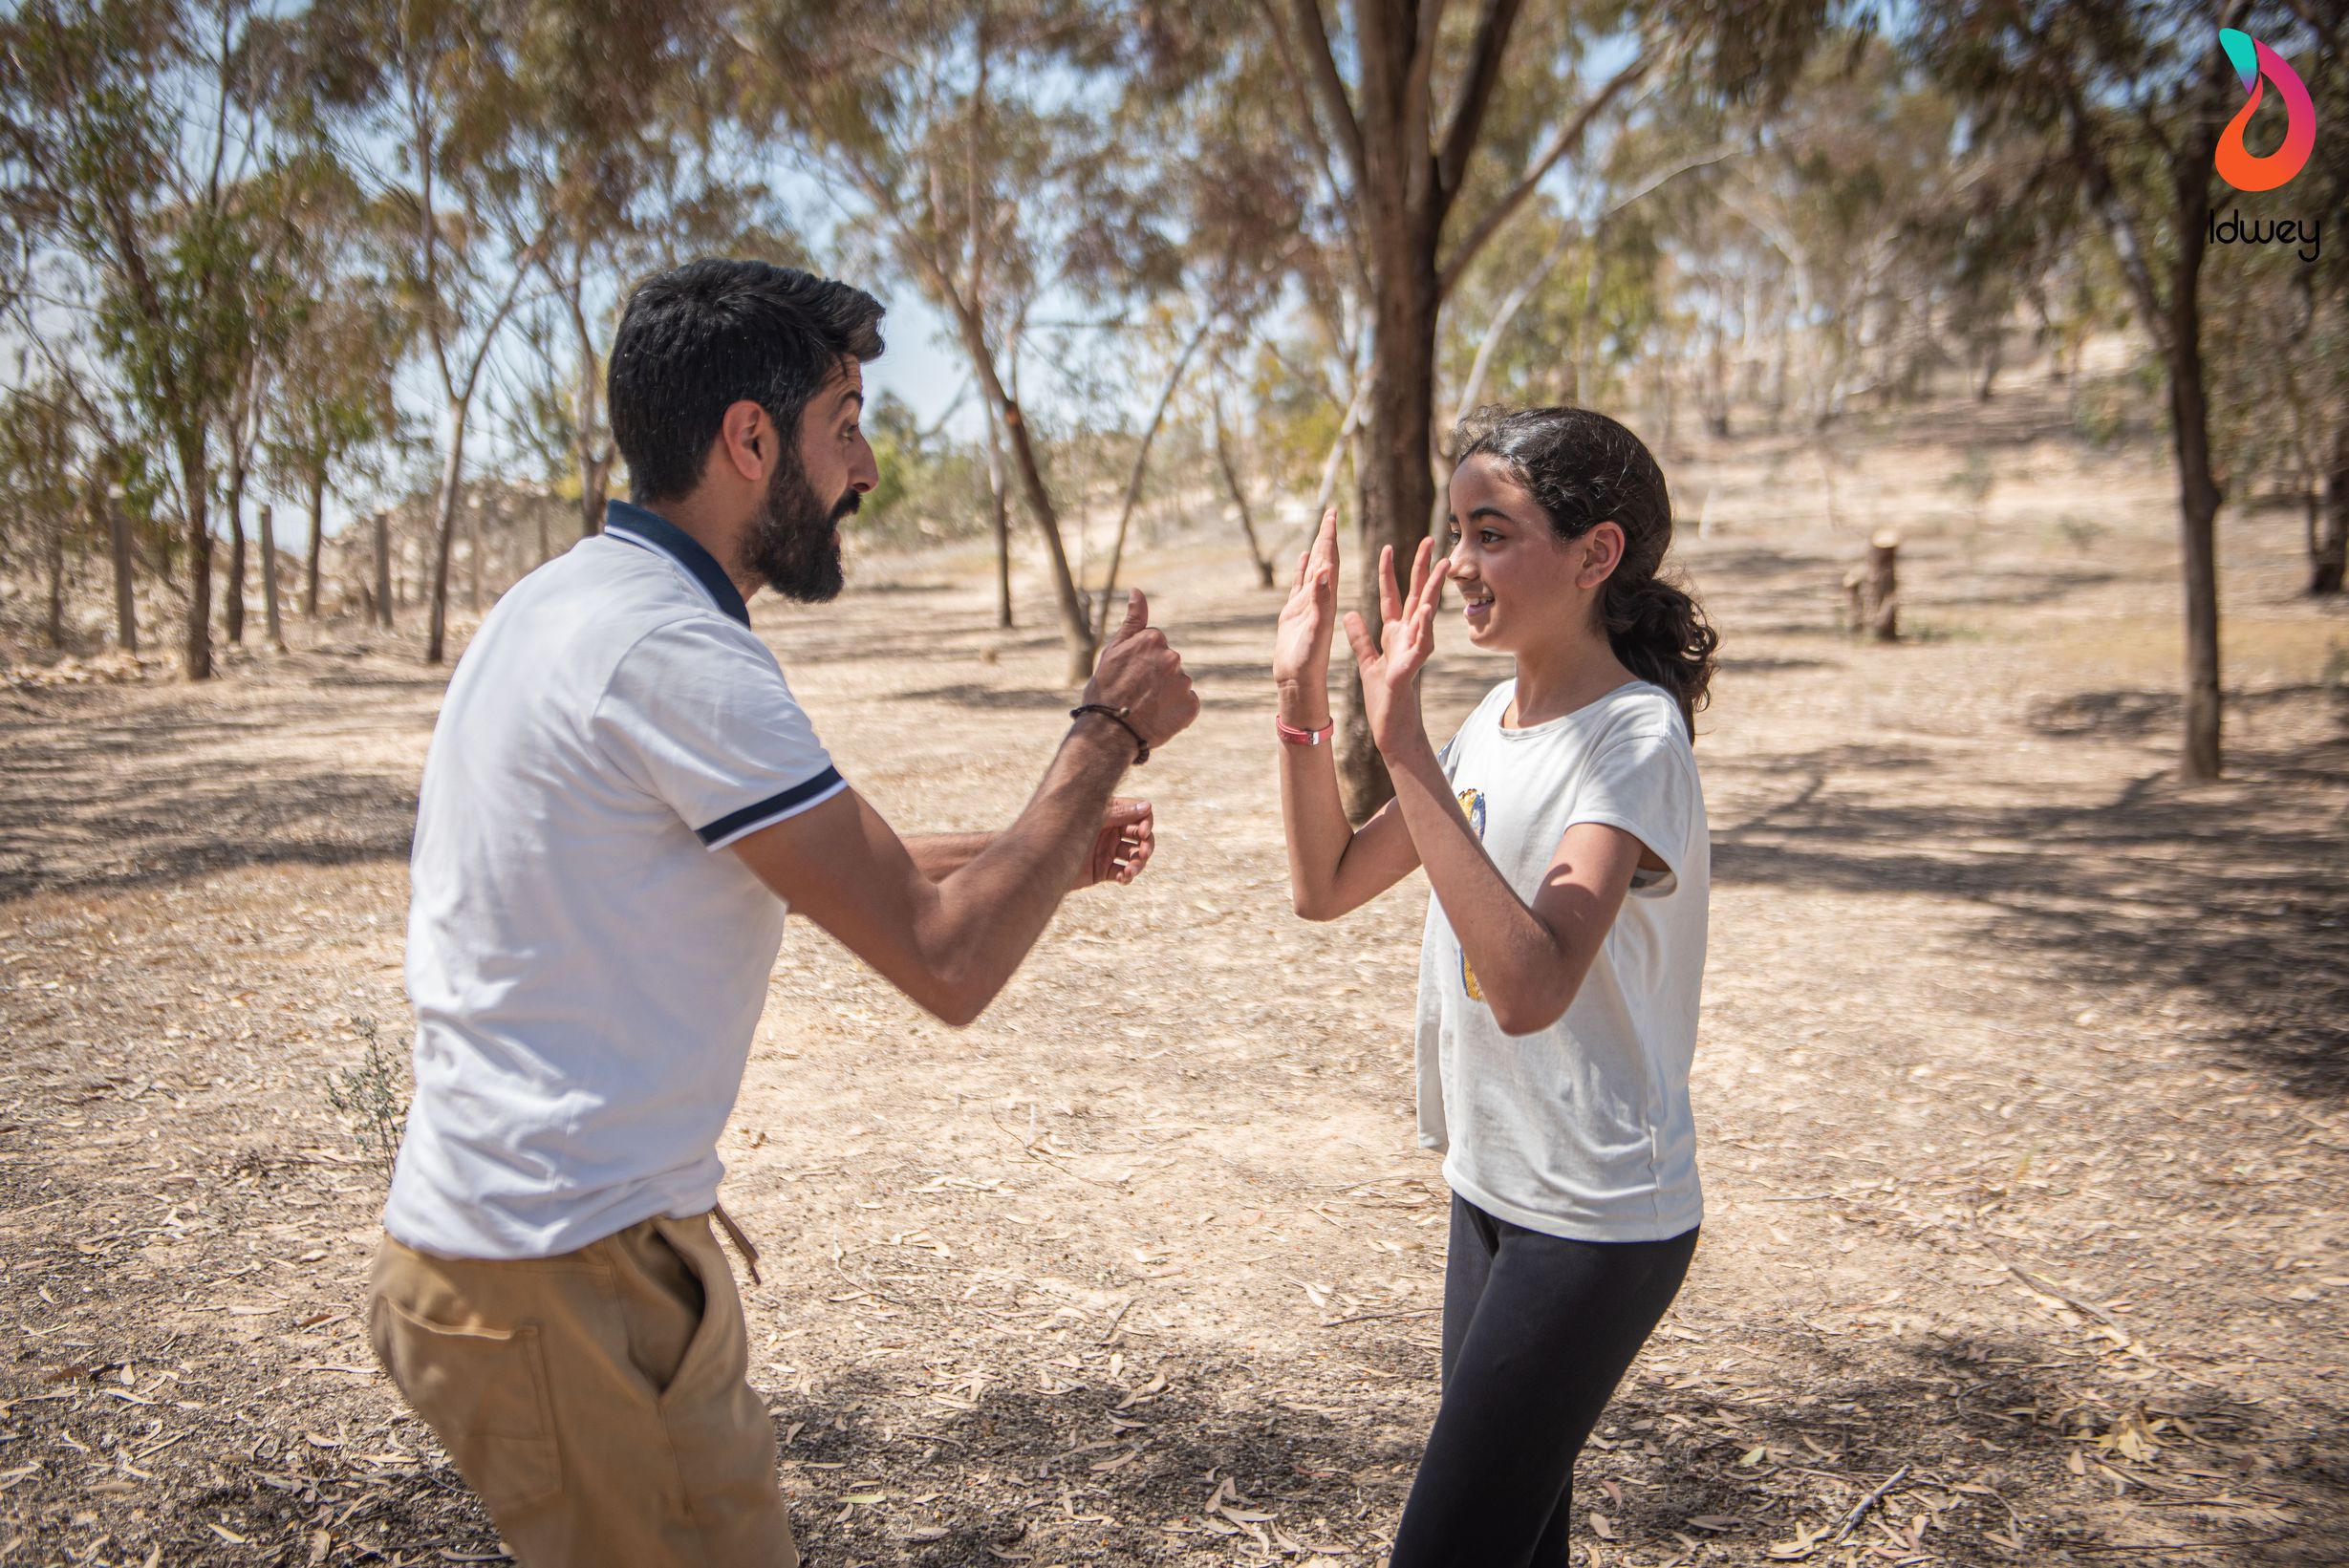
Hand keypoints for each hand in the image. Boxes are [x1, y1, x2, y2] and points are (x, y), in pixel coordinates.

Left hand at [1073, 797, 1153, 888]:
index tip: (1143, 832)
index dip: (1146, 823)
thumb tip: (1147, 806)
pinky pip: (1123, 872)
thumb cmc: (1064, 828)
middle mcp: (1112, 832)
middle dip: (1146, 845)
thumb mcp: (1094, 818)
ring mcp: (1108, 851)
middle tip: (1143, 854)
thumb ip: (1120, 813)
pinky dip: (1127, 876)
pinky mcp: (1103, 870)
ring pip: (1134, 856)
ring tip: (1131, 870)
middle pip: (1141, 837)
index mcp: (1111, 814)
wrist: (1040, 857)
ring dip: (1138, 863)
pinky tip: (1122, 878)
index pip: (1139, 815)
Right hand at [1081, 589, 1198, 752]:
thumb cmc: (1105, 690)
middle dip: (1155, 675)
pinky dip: (1175, 710)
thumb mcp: (1114, 649)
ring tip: (1145, 707)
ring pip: (1177, 683)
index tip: (1128, 674)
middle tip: (1135, 693)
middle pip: (1168, 663)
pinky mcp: (1191, 706)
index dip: (1139, 661)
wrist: (1109, 732)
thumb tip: (1138, 590)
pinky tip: (1157, 717)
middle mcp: (1173, 658)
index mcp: (1154, 640)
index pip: (1154, 645)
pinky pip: (1186, 704)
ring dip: (1165, 693)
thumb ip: (1133, 619)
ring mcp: (1184, 683)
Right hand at [1272, 509, 1340, 711]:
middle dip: (1326, 535)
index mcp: (1328, 599)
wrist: (1299, 681)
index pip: (1331, 560)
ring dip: (1317, 549)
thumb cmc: (1309, 660)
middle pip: (1324, 560)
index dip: (1331, 537)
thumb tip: (1325, 570)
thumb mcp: (1317, 628)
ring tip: (1320, 529)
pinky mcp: (1295, 613)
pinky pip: (1300, 585)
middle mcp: (1320, 598)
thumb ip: (1321, 600)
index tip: (1334, 512)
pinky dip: (1303, 569)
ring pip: (1313, 570)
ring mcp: (1307, 604)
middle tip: (1331, 511)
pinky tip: (1304, 558)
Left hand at [1342, 539, 1449, 755]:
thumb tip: (1350, 614)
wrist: (1390, 726)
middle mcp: (1408, 637)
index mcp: (1394, 633)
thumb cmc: (1382, 695)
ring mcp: (1413, 651)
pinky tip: (1425, 609)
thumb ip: (1360, 637)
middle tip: (1430, 540)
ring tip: (1440, 566)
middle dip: (1422, 568)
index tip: (1388, 546)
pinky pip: (1420, 644)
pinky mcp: (1411, 668)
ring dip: (1432, 590)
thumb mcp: (1367, 660)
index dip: (1389, 572)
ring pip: (1425, 614)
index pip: (1392, 595)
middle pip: (1416, 595)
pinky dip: (1423, 627)